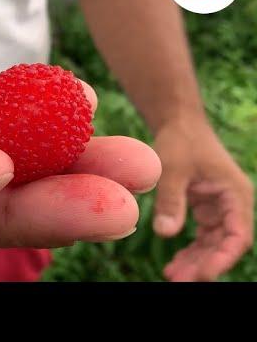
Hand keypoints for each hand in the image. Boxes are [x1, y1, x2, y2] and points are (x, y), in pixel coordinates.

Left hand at [153, 116, 253, 280]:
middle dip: (204, 264)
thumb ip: (171, 200)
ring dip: (196, 260)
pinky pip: (201, 235)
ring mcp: (219, 207)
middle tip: (177, 280)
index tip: (202, 275)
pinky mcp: (204, 207)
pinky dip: (189, 249)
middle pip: (224, 244)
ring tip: (172, 275)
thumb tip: (165, 234)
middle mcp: (232, 204)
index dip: (222, 259)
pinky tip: (173, 263)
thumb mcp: (172, 168)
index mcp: (235, 194)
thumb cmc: (180, 140)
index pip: (237, 236)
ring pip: (212, 243)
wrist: (177, 122)